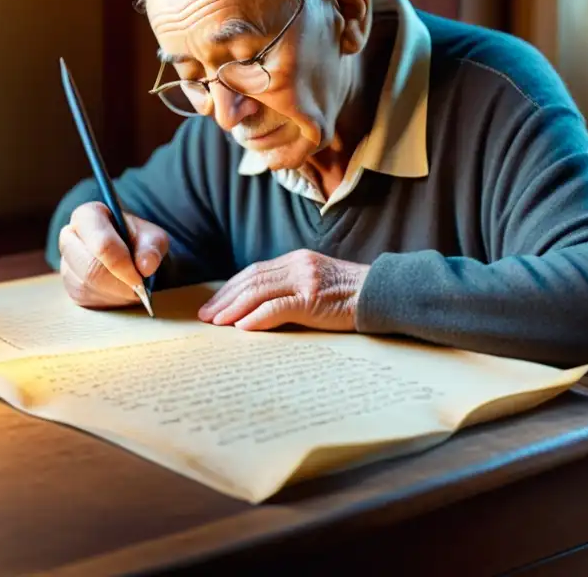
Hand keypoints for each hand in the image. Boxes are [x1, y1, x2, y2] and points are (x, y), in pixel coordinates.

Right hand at [58, 202, 168, 308]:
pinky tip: (120, 293)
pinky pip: (87, 300)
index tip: (139, 279)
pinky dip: (109, 301)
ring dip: (115, 294)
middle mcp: (70, 237)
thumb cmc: (138, 240)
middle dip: (118, 284)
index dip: (121, 265)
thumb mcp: (152, 237)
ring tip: (132, 289)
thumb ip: (152, 247)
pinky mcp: (69, 286)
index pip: (102, 244)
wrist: (130, 253)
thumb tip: (146, 266)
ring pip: (87, 287)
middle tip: (139, 289)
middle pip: (90, 268)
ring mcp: (66, 263)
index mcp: (88, 216)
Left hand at [198, 249, 369, 331]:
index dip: (230, 289)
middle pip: (250, 279)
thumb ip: (292, 289)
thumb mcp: (318, 284)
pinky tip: (242, 326)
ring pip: (258, 291)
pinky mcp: (313, 298)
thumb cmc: (351, 296)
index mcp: (296, 260)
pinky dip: (257, 316)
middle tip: (205, 316)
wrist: (383, 294)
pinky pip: (277, 306)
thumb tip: (259, 309)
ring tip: (217, 323)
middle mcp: (297, 265)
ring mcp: (305, 280)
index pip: (253, 272)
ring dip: (233, 308)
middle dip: (224, 298)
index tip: (213, 305)